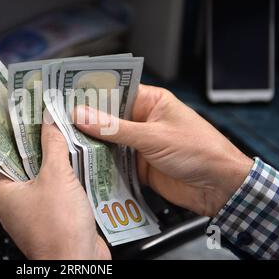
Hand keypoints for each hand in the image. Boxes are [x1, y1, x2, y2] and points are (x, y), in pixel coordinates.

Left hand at [0, 111, 110, 259]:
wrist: (78, 263)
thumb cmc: (59, 227)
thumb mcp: (57, 177)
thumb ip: (53, 145)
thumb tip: (49, 119)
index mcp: (1, 190)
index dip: (8, 129)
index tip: (19, 110)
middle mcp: (12, 199)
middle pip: (21, 160)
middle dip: (35, 138)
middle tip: (45, 114)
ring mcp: (32, 207)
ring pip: (39, 172)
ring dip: (51, 154)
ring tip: (62, 127)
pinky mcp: (51, 213)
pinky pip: (54, 185)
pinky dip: (63, 171)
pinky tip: (76, 154)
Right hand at [74, 85, 253, 216]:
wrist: (220, 187)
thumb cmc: (198, 150)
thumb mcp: (153, 136)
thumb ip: (115, 128)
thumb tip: (81, 114)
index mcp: (151, 102)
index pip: (115, 91)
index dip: (91, 93)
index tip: (66, 95)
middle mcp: (142, 120)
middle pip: (107, 117)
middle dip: (86, 120)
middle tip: (58, 121)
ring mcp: (139, 144)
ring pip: (108, 140)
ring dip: (91, 143)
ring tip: (63, 141)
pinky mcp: (138, 165)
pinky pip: (114, 161)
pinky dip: (100, 163)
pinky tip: (81, 162)